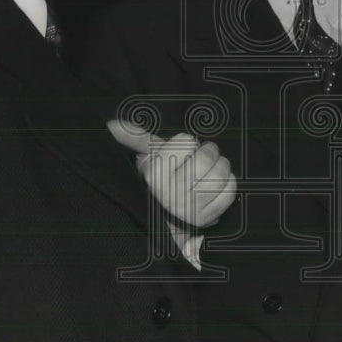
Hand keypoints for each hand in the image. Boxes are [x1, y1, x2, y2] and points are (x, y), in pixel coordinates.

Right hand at [107, 119, 236, 227]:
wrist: (167, 214)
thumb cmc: (161, 177)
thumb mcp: (148, 155)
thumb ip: (135, 137)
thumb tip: (112, 123)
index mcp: (154, 175)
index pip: (186, 141)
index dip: (186, 142)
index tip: (181, 151)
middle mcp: (170, 194)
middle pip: (205, 158)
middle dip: (208, 151)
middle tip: (203, 154)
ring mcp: (189, 209)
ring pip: (220, 174)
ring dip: (220, 165)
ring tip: (210, 168)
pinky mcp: (207, 218)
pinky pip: (229, 191)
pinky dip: (228, 182)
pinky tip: (218, 183)